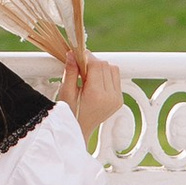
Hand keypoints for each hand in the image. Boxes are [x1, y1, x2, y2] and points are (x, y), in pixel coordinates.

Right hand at [22, 0, 120, 145]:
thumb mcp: (66, 92)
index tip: (76, 55)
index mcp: (97, 95)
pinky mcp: (119, 100)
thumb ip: (70, 72)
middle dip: (92, 62)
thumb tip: (72, 54)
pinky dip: (105, 75)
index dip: (86, 57)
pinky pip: (115, 78)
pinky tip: (94, 82)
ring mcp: (117, 99)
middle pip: (106, 65)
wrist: (79, 131)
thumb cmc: (69, 114)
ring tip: (87, 75)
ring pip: (113, 69)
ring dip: (100, 67)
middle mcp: (111, 97)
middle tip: (79, 66)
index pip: (97, 65)